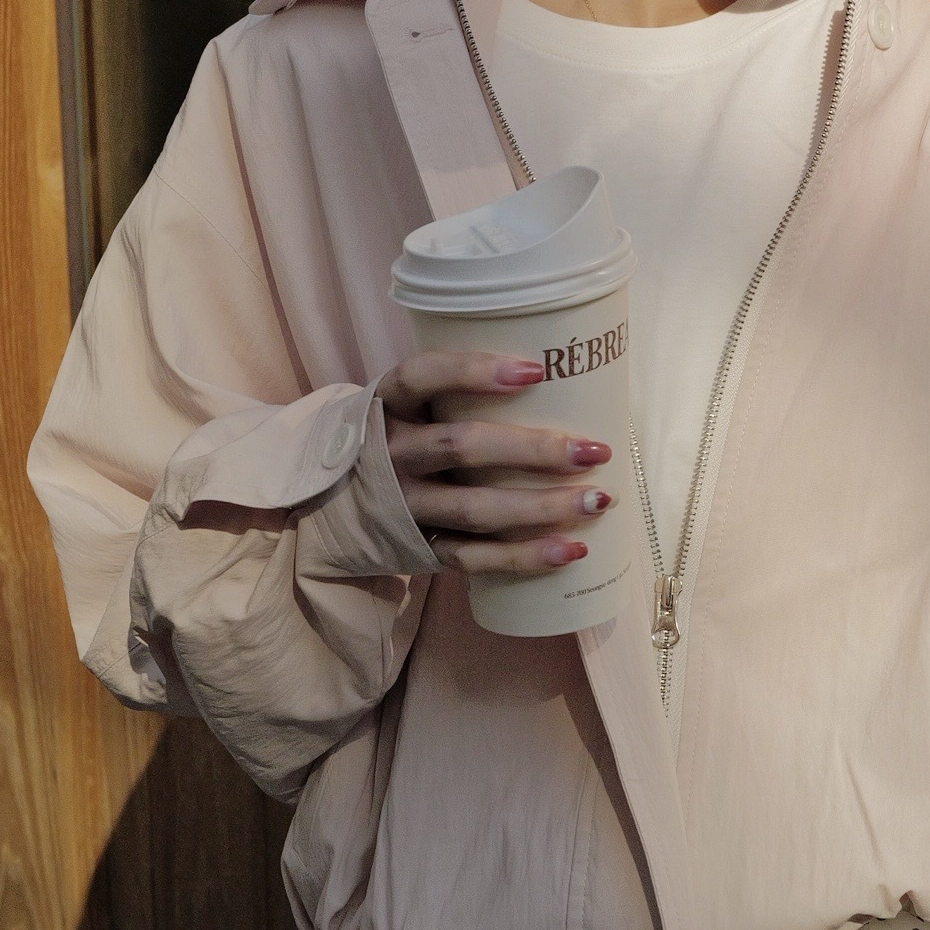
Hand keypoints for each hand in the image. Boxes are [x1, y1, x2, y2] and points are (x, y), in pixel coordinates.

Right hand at [375, 349, 613, 576]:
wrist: (331, 505)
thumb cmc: (396, 440)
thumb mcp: (406, 407)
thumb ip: (455, 396)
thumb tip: (559, 383)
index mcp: (388, 405)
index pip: (423, 377)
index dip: (473, 371)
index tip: (535, 371)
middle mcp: (390, 454)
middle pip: (461, 447)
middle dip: (532, 449)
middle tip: (594, 450)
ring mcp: (403, 505)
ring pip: (474, 508)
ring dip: (541, 506)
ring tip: (597, 499)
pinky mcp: (419, 546)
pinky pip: (473, 557)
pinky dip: (524, 557)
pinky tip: (571, 550)